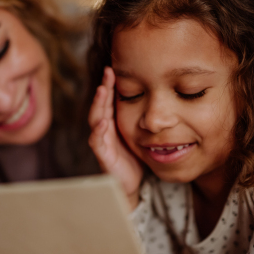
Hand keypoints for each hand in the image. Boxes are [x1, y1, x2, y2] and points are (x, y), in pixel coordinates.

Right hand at [88, 67, 142, 209]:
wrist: (130, 185)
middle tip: (108, 72)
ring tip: (102, 90)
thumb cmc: (134, 158)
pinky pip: (97, 142)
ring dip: (98, 104)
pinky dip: (98, 131)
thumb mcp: (139, 134)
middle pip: (101, 105)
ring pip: (96, 119)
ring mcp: (102, 142)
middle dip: (103, 88)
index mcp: (113, 123)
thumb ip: (141, 118)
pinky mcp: (103, 156)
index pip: (110, 100)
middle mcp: (104, 130)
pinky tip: (103, 122)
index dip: (110, 84)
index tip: (113, 68)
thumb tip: (157, 97)